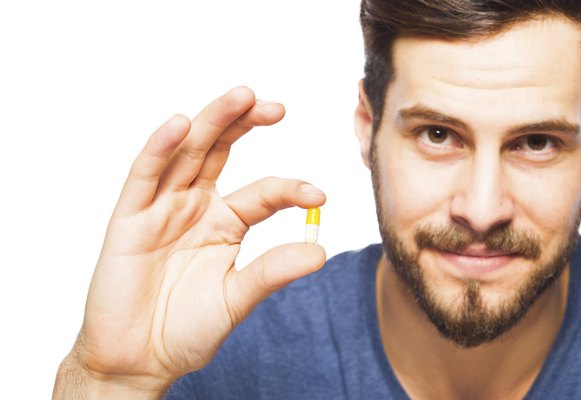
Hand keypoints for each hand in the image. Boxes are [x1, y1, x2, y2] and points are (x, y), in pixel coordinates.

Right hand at [54, 87, 325, 396]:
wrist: (140, 360)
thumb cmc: (187, 329)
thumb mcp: (237, 298)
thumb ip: (273, 271)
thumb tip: (321, 251)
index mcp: (226, 222)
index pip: (263, 192)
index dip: (290, 189)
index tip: (319, 195)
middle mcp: (195, 206)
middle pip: (220, 152)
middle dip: (245, 124)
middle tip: (275, 106)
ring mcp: (162, 208)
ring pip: (187, 153)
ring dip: (211, 121)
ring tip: (241, 96)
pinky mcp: (129, 218)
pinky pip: (144, 176)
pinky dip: (160, 148)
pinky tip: (180, 124)